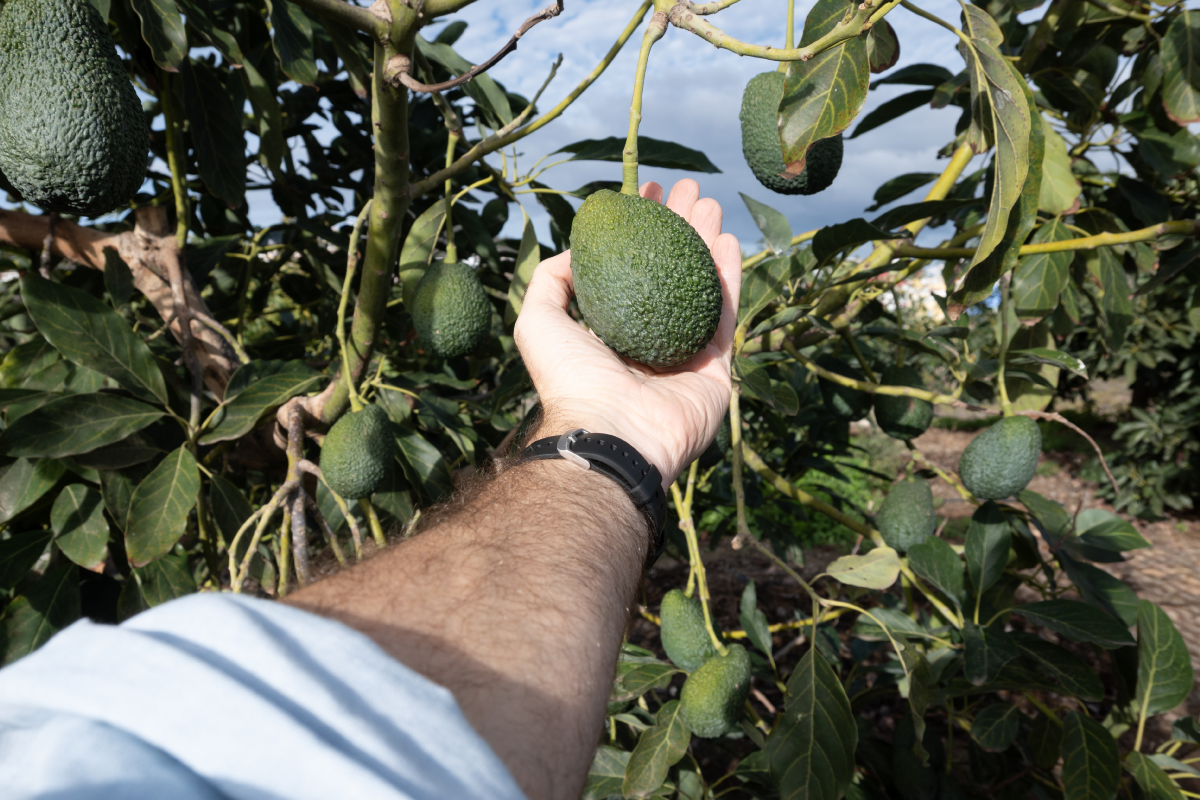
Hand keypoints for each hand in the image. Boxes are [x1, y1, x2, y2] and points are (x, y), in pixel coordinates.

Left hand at [514, 179, 741, 487]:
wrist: (613, 433)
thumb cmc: (570, 379)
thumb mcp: (538, 321)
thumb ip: (550, 282)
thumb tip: (576, 251)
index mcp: (611, 333)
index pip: (630, 270)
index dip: (639, 230)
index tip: (648, 192)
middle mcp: (649, 340)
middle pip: (669, 271)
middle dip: (679, 226)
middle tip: (688, 189)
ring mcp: (684, 355)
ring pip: (701, 286)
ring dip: (707, 242)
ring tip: (710, 202)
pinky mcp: (716, 370)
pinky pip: (725, 316)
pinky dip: (729, 277)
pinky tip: (728, 239)